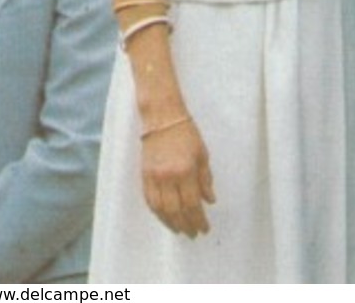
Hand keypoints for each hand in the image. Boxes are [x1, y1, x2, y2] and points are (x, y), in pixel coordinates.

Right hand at [141, 115, 215, 237]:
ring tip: (180, 231)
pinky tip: (164, 218)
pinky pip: (150, 201)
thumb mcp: (203, 155)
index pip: (192, 203)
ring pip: (161, 209)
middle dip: (186, 224)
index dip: (198, 219)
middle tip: (193, 234)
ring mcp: (154, 178)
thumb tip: (210, 201)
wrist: (163, 120)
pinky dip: (157, 213)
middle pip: (176, 210)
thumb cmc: (187, 135)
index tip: (204, 228)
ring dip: (170, 223)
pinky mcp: (144, 176)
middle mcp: (168, 177)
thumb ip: (206, 180)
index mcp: (186, 171)